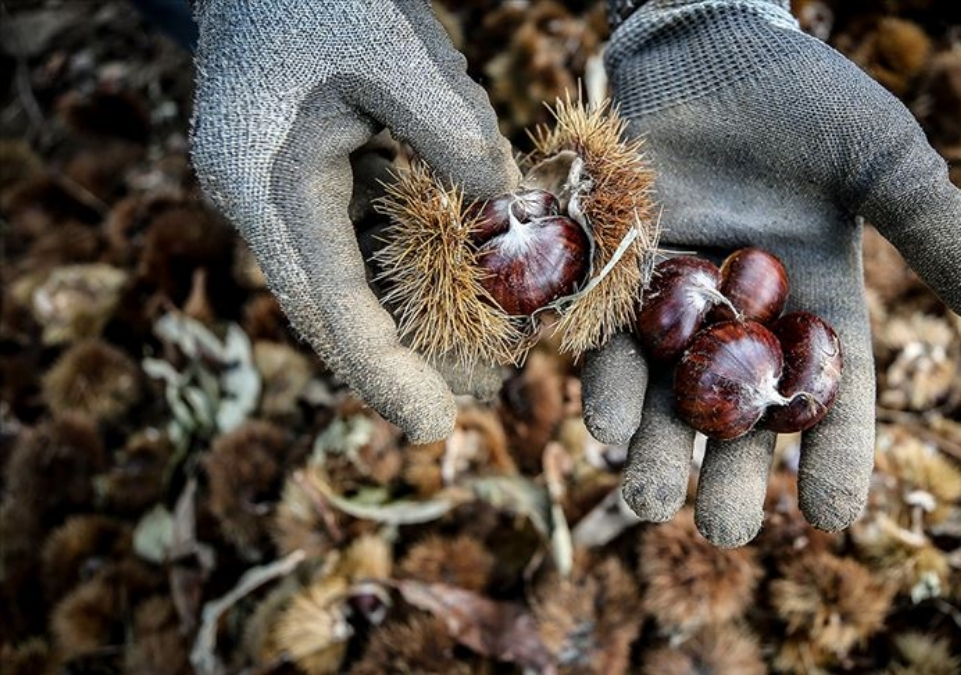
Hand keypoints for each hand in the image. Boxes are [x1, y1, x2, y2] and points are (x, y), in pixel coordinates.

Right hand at [190, 0, 519, 441]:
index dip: (382, 372)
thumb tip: (507, 201)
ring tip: (483, 357)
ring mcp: (276, 189)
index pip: (330, 303)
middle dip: (403, 359)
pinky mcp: (299, 173)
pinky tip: (458, 288)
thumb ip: (451, 129)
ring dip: (409, 319)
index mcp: (270, 183)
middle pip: (335, 308)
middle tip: (480, 396)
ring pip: (346, 280)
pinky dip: (403, 268)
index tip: (433, 426)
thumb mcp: (395, 49)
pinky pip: (353, 240)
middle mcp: (262, 202)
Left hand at [584, 0, 960, 545]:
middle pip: (742, 417)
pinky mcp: (618, 278)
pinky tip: (608, 423)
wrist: (707, 47)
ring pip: (669, 399)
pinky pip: (611, 346)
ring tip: (650, 505)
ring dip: (659, 454)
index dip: (836, 458)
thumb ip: (936, 231)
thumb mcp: (885, 163)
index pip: (835, 398)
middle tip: (724, 533)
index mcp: (819, 304)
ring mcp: (679, 305)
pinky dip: (611, 386)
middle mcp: (748, 320)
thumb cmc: (805, 100)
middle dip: (732, 478)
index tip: (833, 519)